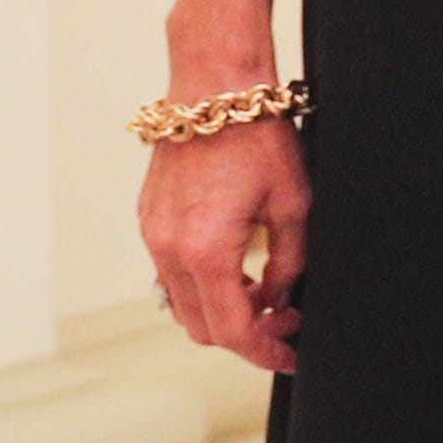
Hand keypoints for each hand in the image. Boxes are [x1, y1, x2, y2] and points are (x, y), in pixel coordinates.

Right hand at [137, 119, 308, 375]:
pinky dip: (204, 285)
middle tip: (287, 320)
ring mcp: (152, 234)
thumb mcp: (294, 204)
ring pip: (183, 303)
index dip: (265, 352)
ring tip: (266, 292)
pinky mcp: (149, 219)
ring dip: (222, 310)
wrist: (214, 87)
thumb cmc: (258, 136)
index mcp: (205, 251)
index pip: (232, 330)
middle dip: (247, 335)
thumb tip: (281, 298)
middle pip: (202, 327)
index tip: (291, 356)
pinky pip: (172, 273)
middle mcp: (168, 249)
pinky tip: (238, 268)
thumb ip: (289, 262)